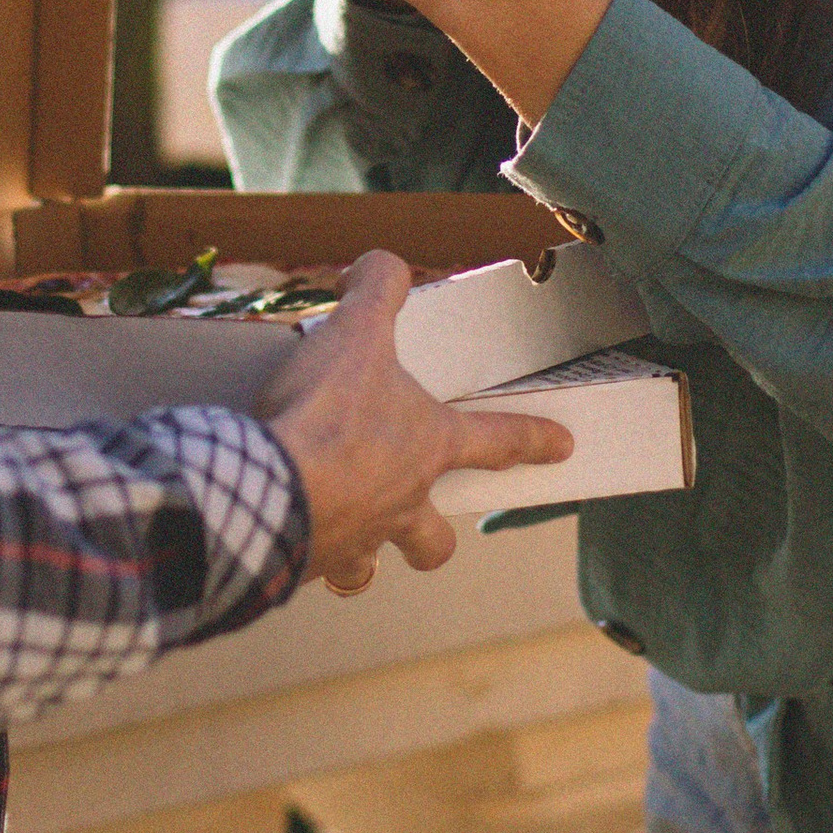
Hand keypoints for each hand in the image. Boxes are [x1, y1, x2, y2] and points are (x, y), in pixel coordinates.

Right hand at [260, 252, 572, 586]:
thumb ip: (377, 290)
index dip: (534, 439)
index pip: (498, 441)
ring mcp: (356, 541)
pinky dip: (300, 553)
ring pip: (369, 567)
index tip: (564, 446)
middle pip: (436, 542)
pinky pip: (311, 567)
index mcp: (428, 447)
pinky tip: (277, 531)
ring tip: (337, 532)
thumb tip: (381, 265)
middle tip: (420, 524)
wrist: (267, 487)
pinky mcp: (306, 564)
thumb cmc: (326, 414)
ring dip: (361, 553)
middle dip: (434, 538)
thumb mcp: (356, 332)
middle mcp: (401, 504)